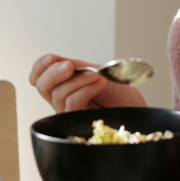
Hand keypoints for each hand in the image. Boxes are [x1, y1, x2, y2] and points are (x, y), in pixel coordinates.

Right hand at [30, 53, 146, 112]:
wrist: (140, 110)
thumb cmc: (123, 95)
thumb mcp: (98, 72)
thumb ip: (76, 67)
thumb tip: (55, 60)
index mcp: (65, 86)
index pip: (39, 78)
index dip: (40, 67)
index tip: (52, 57)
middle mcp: (64, 100)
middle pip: (41, 87)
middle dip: (52, 73)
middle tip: (70, 66)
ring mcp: (70, 113)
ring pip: (57, 95)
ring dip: (78, 80)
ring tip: (97, 76)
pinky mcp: (78, 123)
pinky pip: (71, 104)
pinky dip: (84, 90)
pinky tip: (99, 84)